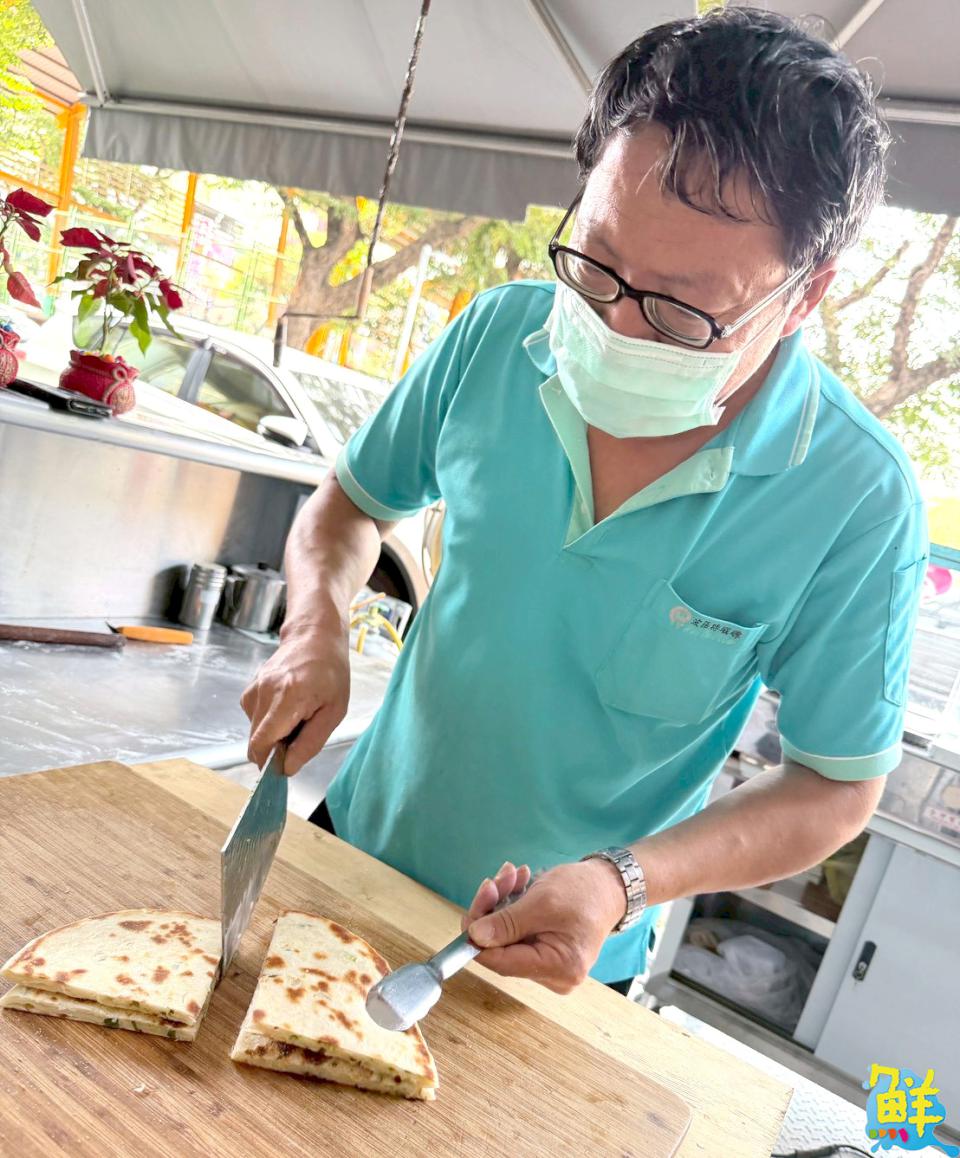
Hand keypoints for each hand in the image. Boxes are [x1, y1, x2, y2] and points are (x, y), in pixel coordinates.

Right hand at [240, 620, 349, 774]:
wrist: (314, 638)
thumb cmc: (331, 674)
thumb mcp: (334, 712)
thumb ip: (310, 743)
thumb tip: (287, 768)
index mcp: (287, 698)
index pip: (261, 743)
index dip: (269, 762)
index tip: (286, 763)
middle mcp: (264, 692)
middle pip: (256, 742)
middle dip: (275, 749)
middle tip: (299, 734)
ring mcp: (253, 689)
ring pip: (254, 732)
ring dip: (272, 734)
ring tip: (296, 716)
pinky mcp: (249, 689)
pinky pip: (254, 719)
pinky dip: (268, 722)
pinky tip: (285, 707)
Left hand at [462, 859, 626, 993]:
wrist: (610, 884)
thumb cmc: (583, 891)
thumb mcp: (542, 902)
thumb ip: (506, 923)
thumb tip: (474, 938)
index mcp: (557, 967)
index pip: (500, 962)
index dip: (479, 937)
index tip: (473, 907)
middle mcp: (553, 976)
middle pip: (501, 949)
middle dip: (494, 910)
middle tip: (496, 880)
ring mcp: (549, 966)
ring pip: (507, 938)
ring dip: (503, 903)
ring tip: (513, 875)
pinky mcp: (546, 953)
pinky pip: (518, 934)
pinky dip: (514, 908)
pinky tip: (521, 884)